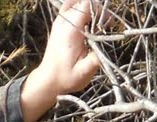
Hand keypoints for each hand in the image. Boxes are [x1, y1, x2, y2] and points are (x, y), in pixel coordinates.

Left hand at [21, 0, 100, 121]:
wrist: (48, 80)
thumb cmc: (66, 78)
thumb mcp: (84, 73)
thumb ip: (96, 58)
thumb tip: (106, 45)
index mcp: (71, 31)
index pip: (87, 5)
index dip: (101, 11)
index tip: (108, 25)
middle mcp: (63, 22)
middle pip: (84, 2)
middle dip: (98, 11)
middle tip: (105, 27)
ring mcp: (59, 21)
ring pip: (77, 2)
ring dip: (89, 9)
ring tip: (95, 24)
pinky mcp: (58, 24)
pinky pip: (69, 6)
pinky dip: (80, 9)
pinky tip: (86, 21)